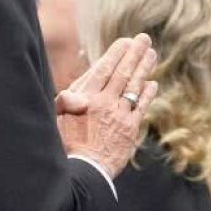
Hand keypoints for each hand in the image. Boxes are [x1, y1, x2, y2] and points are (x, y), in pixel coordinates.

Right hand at [56, 33, 158, 178]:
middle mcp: (104, 103)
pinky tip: (153, 83)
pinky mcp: (130, 129)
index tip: (125, 42)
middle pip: (122, 73)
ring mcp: (119, 115)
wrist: (84, 171)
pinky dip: (147, 93)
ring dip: (144, 68)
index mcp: (85, 98)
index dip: (115, 54)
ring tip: (151, 53)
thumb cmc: (66, 146)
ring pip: (134, 86)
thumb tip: (74, 93)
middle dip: (134, 54)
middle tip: (144, 39)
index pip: (102, 70)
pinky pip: (141, 106)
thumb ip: (66, 101)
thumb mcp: (57, 120)